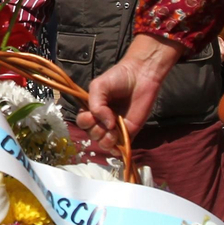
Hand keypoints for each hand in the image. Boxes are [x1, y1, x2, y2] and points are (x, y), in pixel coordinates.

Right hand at [76, 35, 184, 153]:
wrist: (140, 76)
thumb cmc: (118, 78)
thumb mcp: (98, 86)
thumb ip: (95, 104)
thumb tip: (107, 125)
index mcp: (92, 109)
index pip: (83, 123)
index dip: (86, 122)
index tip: (92, 115)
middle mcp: (102, 120)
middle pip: (92, 135)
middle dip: (97, 131)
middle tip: (107, 121)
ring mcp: (115, 128)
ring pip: (104, 143)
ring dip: (106, 141)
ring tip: (113, 131)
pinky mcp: (129, 132)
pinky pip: (120, 147)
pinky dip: (117, 149)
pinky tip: (117, 143)